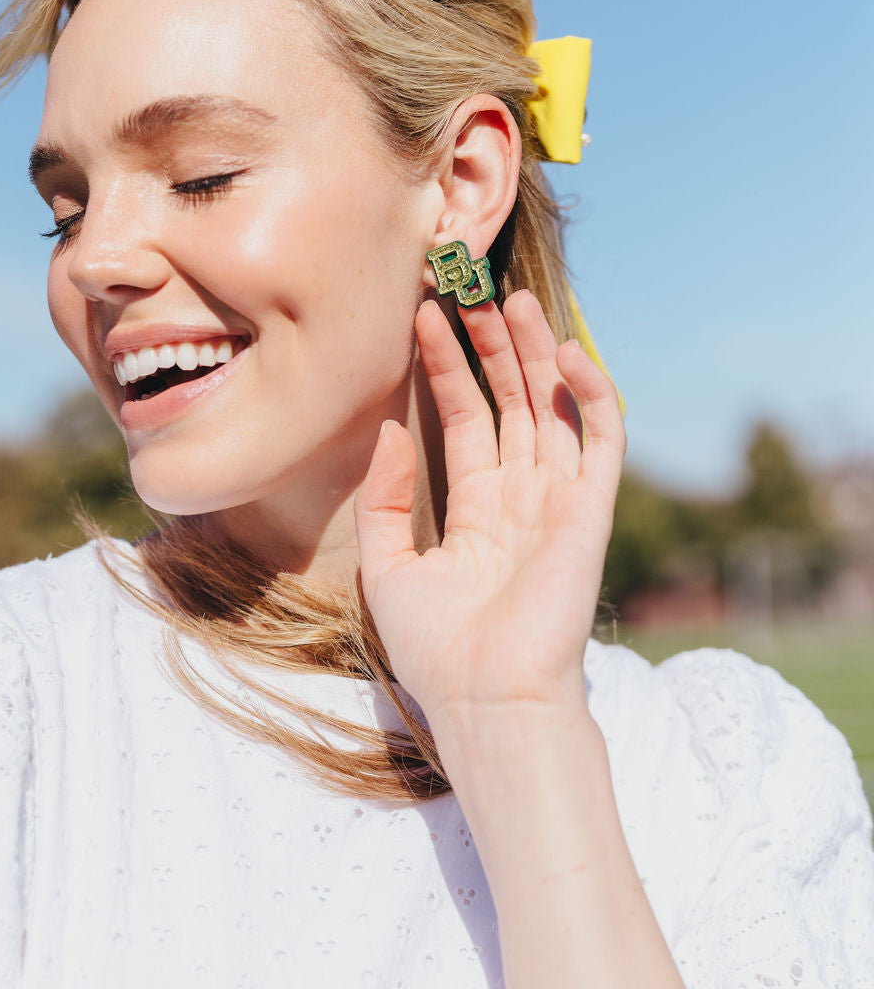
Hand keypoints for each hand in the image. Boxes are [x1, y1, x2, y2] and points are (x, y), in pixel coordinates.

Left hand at [353, 288, 624, 751]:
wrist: (486, 700)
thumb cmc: (438, 650)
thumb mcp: (391, 567)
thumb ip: (387, 498)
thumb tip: (388, 429)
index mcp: (478, 513)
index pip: (466, 421)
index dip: (447, 368)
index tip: (423, 316)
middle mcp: (521, 500)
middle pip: (511, 403)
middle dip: (493, 346)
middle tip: (471, 288)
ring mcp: (559, 503)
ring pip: (552, 409)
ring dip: (537, 353)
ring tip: (513, 297)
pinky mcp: (591, 512)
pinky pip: (600, 440)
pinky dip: (590, 395)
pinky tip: (566, 352)